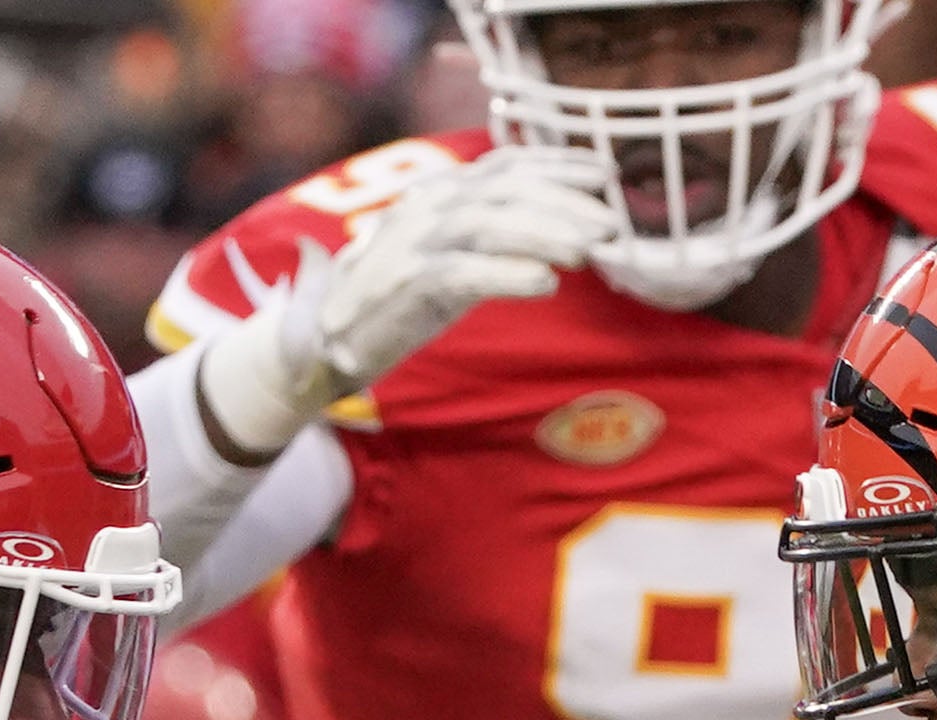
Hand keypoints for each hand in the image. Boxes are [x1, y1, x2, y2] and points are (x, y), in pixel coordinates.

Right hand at [195, 147, 614, 460]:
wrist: (326, 337)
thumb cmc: (396, 300)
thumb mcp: (449, 256)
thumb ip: (493, 238)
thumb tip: (563, 235)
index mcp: (441, 194)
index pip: (507, 165)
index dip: (557, 164)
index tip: (605, 174)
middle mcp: (428, 207)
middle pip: (505, 192)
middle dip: (563, 203)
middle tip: (610, 223)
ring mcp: (415, 243)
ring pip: (489, 224)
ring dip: (544, 233)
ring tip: (588, 251)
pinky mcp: (406, 285)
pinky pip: (463, 272)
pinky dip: (507, 274)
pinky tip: (545, 283)